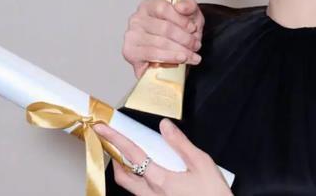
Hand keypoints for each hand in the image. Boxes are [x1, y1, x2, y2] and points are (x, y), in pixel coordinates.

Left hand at [94, 119, 232, 195]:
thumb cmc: (213, 194)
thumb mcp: (201, 163)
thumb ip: (180, 143)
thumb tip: (165, 126)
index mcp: (160, 180)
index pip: (131, 154)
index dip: (115, 139)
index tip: (102, 129)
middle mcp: (151, 194)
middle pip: (122, 175)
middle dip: (114, 157)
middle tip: (113, 143)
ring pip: (129, 186)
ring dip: (125, 169)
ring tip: (129, 155)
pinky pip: (140, 193)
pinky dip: (137, 179)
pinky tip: (149, 172)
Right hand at [123, 0, 204, 78]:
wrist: (175, 50)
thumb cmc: (179, 31)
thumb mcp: (190, 15)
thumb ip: (189, 6)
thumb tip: (181, 7)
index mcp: (148, 7)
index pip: (163, 9)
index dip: (181, 20)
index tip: (193, 28)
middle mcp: (136, 20)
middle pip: (164, 28)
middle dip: (185, 39)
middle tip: (196, 45)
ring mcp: (132, 37)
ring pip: (159, 44)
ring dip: (180, 51)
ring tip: (192, 55)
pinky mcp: (130, 53)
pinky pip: (152, 56)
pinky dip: (169, 59)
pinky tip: (179, 60)